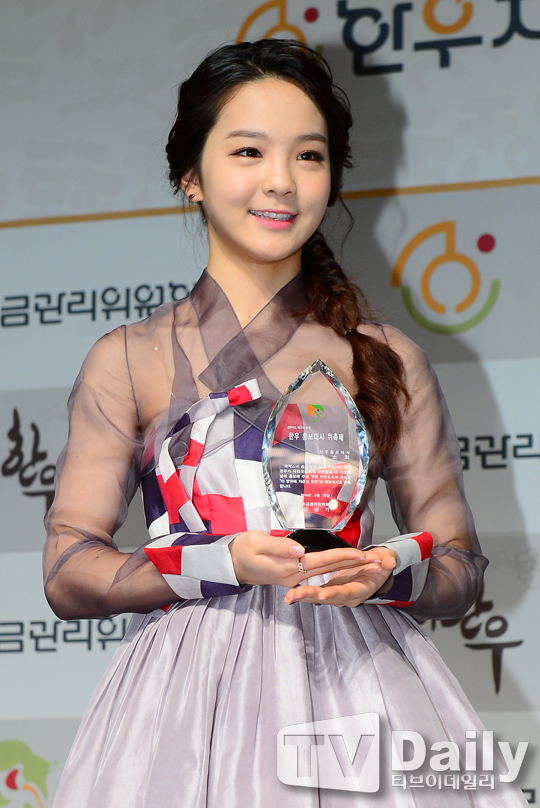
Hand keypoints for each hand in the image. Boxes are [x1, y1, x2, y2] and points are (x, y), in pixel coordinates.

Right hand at [228, 532, 381, 587]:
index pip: (322, 561)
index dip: (342, 557)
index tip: (361, 554)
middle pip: (330, 569)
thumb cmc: (242, 550)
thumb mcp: (256, 543)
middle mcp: (295, 576)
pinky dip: (335, 568)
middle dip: (354, 565)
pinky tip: (346, 566)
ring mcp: (294, 578)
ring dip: (348, 568)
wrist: (231, 565)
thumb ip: (279, 547)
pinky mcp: (293, 576)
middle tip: (377, 561)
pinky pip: (318, 573)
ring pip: (326, 572)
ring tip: (368, 563)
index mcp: (288, 567)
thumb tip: (300, 550)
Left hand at [283, 546, 396, 607]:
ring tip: (289, 596)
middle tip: (296, 595)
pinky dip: (303, 595)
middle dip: (312, 596)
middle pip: (329, 597)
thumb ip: (388, 560)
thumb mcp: (387, 559)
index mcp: (361, 589)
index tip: (324, 594)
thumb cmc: (381, 563)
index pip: (347, 592)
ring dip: (303, 597)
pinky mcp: (330, 590)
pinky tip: (289, 595)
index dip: (336, 593)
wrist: (377, 568)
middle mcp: (347, 595)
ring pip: (319, 598)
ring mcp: (337, 594)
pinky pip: (315, 594)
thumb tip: (387, 561)